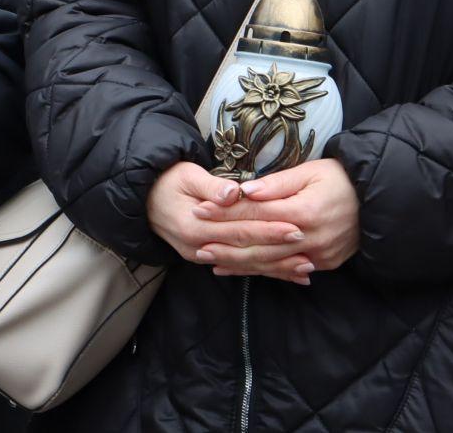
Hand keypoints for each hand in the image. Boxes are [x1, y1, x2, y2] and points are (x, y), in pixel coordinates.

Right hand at [148, 161, 310, 278]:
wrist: (143, 198)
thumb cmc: (168, 181)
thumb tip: (232, 193)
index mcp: (194, 226)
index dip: (267, 228)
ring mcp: (201, 256)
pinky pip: (238, 267)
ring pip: (244, 264)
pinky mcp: (206, 258)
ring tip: (306, 269)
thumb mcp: (187, 176)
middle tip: (309, 252)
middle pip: (245, 251)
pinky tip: (286, 275)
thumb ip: (211, 187)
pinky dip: (263, 270)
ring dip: (276, 268)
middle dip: (279, 252)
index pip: (239, 229)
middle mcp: (198, 247)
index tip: (295, 226)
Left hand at [194, 158, 360, 284]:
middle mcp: (311, 238)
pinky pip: (288, 271)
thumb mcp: (309, 171)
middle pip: (260, 245)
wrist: (378, 200)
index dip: (226, 213)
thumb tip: (244, 191)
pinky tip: (241, 271)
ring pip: (271, 263)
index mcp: (304, 211)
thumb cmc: (339, 179)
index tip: (200, 210)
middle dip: (226, 247)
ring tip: (211, 262)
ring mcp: (319, 255)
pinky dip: (263, 271)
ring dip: (240, 265)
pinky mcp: (325, 264)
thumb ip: (276, 183)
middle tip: (197, 248)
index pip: (256, 214)